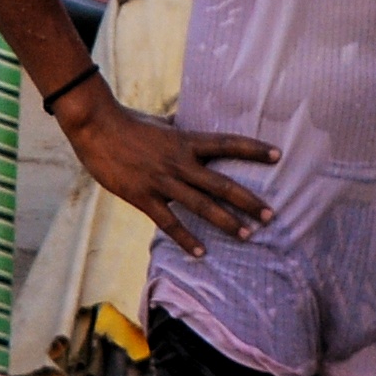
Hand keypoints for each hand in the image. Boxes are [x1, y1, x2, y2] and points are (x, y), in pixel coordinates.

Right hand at [64, 99, 277, 251]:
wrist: (98, 128)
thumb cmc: (129, 122)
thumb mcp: (162, 123)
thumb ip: (179, 129)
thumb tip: (189, 124)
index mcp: (187, 141)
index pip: (228, 144)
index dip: (254, 149)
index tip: (278, 155)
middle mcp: (180, 162)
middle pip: (222, 183)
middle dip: (248, 200)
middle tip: (270, 215)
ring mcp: (163, 181)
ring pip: (201, 206)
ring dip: (226, 222)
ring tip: (248, 235)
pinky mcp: (144, 197)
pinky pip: (169, 222)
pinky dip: (186, 238)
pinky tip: (201, 252)